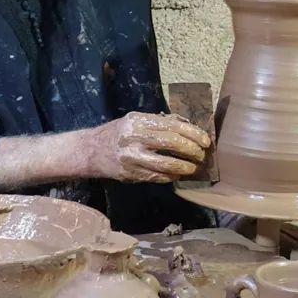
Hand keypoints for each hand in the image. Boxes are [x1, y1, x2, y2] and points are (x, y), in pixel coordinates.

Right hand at [84, 112, 210, 182]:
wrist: (91, 151)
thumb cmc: (118, 132)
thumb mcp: (136, 120)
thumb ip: (160, 122)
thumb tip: (187, 126)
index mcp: (138, 121)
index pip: (172, 125)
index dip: (192, 133)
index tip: (205, 140)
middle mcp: (135, 138)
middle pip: (171, 143)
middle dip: (192, 150)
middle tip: (202, 155)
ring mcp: (132, 157)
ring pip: (166, 164)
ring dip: (185, 167)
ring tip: (194, 168)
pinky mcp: (131, 174)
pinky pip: (158, 177)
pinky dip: (172, 176)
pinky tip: (178, 174)